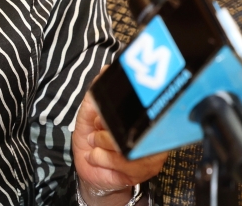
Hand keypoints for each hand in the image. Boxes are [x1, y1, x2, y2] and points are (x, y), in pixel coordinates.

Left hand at [73, 85, 166, 205]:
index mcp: (141, 115)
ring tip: (94, 143)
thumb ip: (97, 93)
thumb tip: (106, 70)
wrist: (88, 166)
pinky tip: (97, 156)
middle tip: (96, 129)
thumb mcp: (88, 112)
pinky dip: (103, 159)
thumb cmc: (91, 137)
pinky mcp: (145, 172)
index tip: (103, 116)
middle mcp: (153, 133)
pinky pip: (126, 165)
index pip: (144, 106)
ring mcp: (153, 154)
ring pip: (130, 147)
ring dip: (103, 145)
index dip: (122, 110)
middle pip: (137, 128)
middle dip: (108, 130)